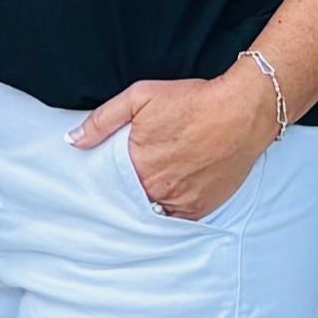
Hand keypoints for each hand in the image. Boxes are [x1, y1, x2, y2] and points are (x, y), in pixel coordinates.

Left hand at [72, 64, 279, 222]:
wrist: (244, 109)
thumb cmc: (193, 100)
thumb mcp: (140, 97)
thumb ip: (103, 120)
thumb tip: (73, 140)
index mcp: (137, 164)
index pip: (107, 186)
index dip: (101, 185)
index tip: (95, 186)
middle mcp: (158, 188)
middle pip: (128, 202)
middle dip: (121, 198)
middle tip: (116, 192)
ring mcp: (182, 201)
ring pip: (152, 212)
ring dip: (144, 206)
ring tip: (140, 197)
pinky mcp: (202, 207)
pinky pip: (177, 219)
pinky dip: (168, 213)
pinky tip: (163, 202)